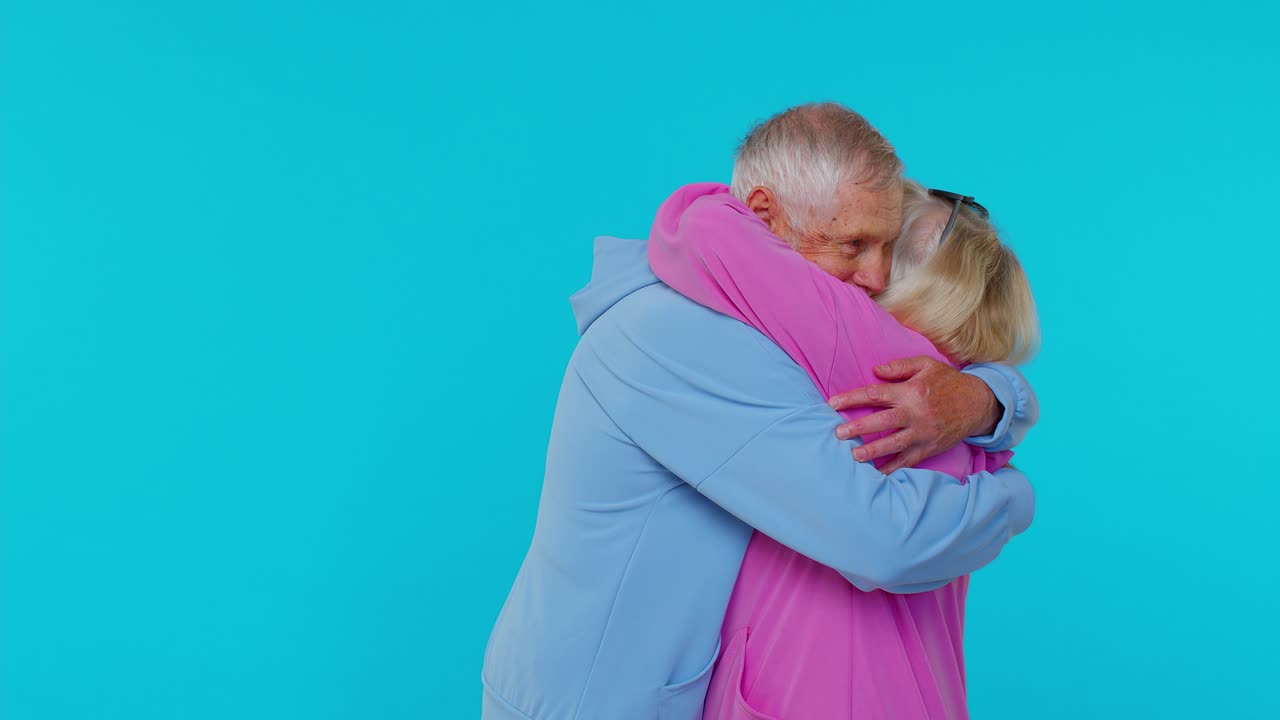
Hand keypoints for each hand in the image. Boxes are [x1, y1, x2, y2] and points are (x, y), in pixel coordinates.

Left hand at [828, 356, 1000, 473]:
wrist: (978, 404)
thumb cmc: (948, 382)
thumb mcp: (927, 365)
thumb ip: (900, 366)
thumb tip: (875, 370)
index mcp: (911, 391)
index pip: (875, 394)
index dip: (852, 398)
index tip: (833, 403)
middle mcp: (915, 414)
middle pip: (881, 421)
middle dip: (858, 428)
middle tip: (838, 433)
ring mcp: (923, 433)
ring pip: (893, 444)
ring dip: (872, 451)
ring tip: (854, 456)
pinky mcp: (929, 448)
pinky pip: (908, 461)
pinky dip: (893, 468)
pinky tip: (877, 473)